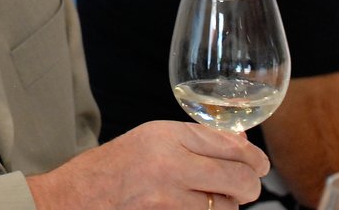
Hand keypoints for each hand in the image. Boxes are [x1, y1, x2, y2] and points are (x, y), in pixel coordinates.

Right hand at [26, 120, 269, 209]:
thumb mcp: (153, 136)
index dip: (254, 157)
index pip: (230, 146)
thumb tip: (241, 142)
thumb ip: (197, 137)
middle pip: (237, 180)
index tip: (259, 162)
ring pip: (225, 207)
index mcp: (166, 138)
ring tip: (214, 195)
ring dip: (227, 204)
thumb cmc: (117, 164)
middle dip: (250, 184)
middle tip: (248, 184)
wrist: (79, 198)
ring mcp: (168, 201)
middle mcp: (169, 168)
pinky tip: (198, 206)